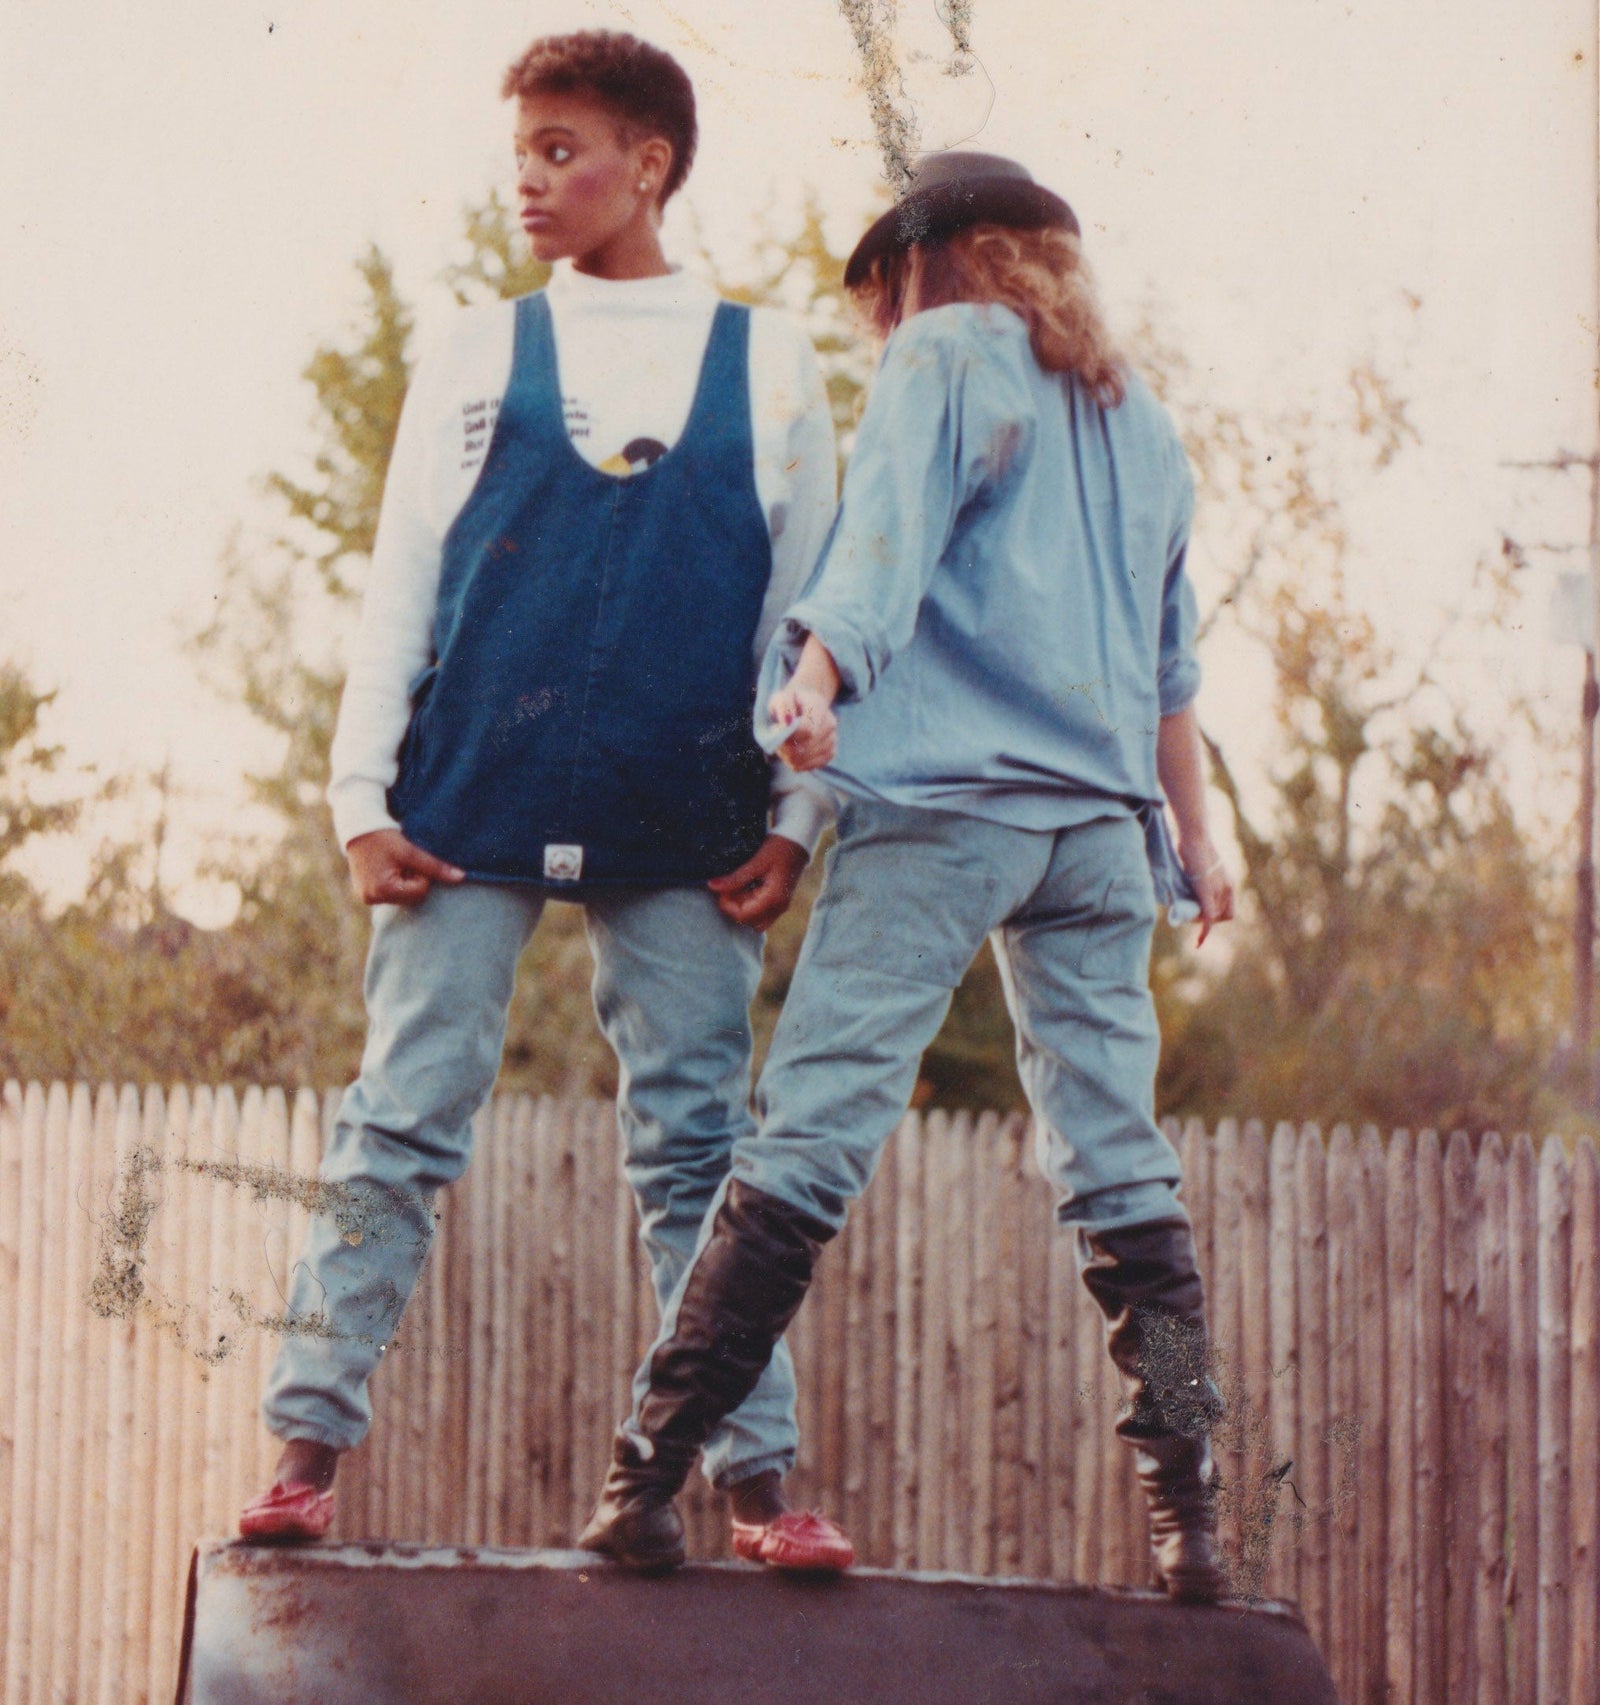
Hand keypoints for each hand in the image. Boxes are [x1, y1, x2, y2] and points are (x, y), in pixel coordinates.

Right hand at [346, 829, 465, 905]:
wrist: (358, 827)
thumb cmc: (385, 837)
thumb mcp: (411, 851)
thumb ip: (436, 867)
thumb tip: (461, 877)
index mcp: (382, 890)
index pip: (420, 892)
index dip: (421, 874)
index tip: (409, 859)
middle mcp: (371, 898)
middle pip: (411, 897)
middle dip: (413, 879)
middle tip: (402, 861)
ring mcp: (366, 897)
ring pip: (402, 896)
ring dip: (404, 880)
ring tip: (393, 862)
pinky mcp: (365, 893)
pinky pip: (390, 893)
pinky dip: (394, 881)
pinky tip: (386, 867)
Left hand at [707, 835, 808, 930]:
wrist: (799, 840)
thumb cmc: (780, 848)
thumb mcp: (756, 862)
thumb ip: (735, 878)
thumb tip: (712, 886)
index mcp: (774, 899)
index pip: (743, 916)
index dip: (728, 905)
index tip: (723, 888)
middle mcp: (779, 907)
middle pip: (748, 921)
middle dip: (734, 907)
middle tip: (730, 887)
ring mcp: (779, 906)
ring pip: (754, 919)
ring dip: (742, 906)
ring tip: (739, 886)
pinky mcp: (778, 901)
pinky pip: (760, 912)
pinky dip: (749, 903)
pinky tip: (747, 886)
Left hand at [767, 685, 837, 771]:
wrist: (806, 706)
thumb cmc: (790, 703)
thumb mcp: (781, 698)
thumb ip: (782, 708)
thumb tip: (786, 723)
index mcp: (818, 706)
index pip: (807, 730)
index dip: (789, 736)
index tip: (777, 732)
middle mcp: (830, 723)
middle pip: (805, 746)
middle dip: (786, 748)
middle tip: (776, 742)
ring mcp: (832, 739)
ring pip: (805, 759)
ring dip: (789, 757)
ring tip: (784, 747)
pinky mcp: (830, 753)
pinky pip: (810, 766)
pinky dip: (797, 763)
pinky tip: (793, 753)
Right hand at [1180, 842, 1234, 946]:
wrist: (1194, 836)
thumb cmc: (1192, 846)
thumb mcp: (1200, 866)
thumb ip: (1201, 878)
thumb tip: (1189, 884)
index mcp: (1228, 883)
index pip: (1227, 911)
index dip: (1217, 918)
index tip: (1202, 916)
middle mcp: (1227, 888)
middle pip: (1219, 915)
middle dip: (1204, 919)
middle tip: (1189, 915)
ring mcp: (1218, 890)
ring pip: (1210, 917)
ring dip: (1198, 921)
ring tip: (1186, 916)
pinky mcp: (1207, 891)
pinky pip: (1208, 918)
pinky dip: (1204, 932)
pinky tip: (1199, 943)